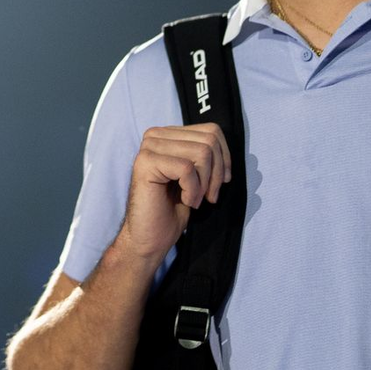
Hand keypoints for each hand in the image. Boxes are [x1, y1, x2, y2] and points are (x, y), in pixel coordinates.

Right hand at [119, 123, 231, 262]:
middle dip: (217, 173)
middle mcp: (156, 135)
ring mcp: (149, 147)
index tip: (220, 183)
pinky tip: (185, 201)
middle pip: (209, 141)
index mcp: (168, 135)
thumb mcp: (196, 176)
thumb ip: (204, 155)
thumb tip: (225, 147)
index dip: (224, 158)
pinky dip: (193, 190)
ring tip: (194, 199)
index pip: (211, 131)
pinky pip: (187, 168)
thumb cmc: (173, 210)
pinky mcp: (146, 162)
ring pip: (202, 152)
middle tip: (208, 196)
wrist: (150, 238)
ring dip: (205, 183)